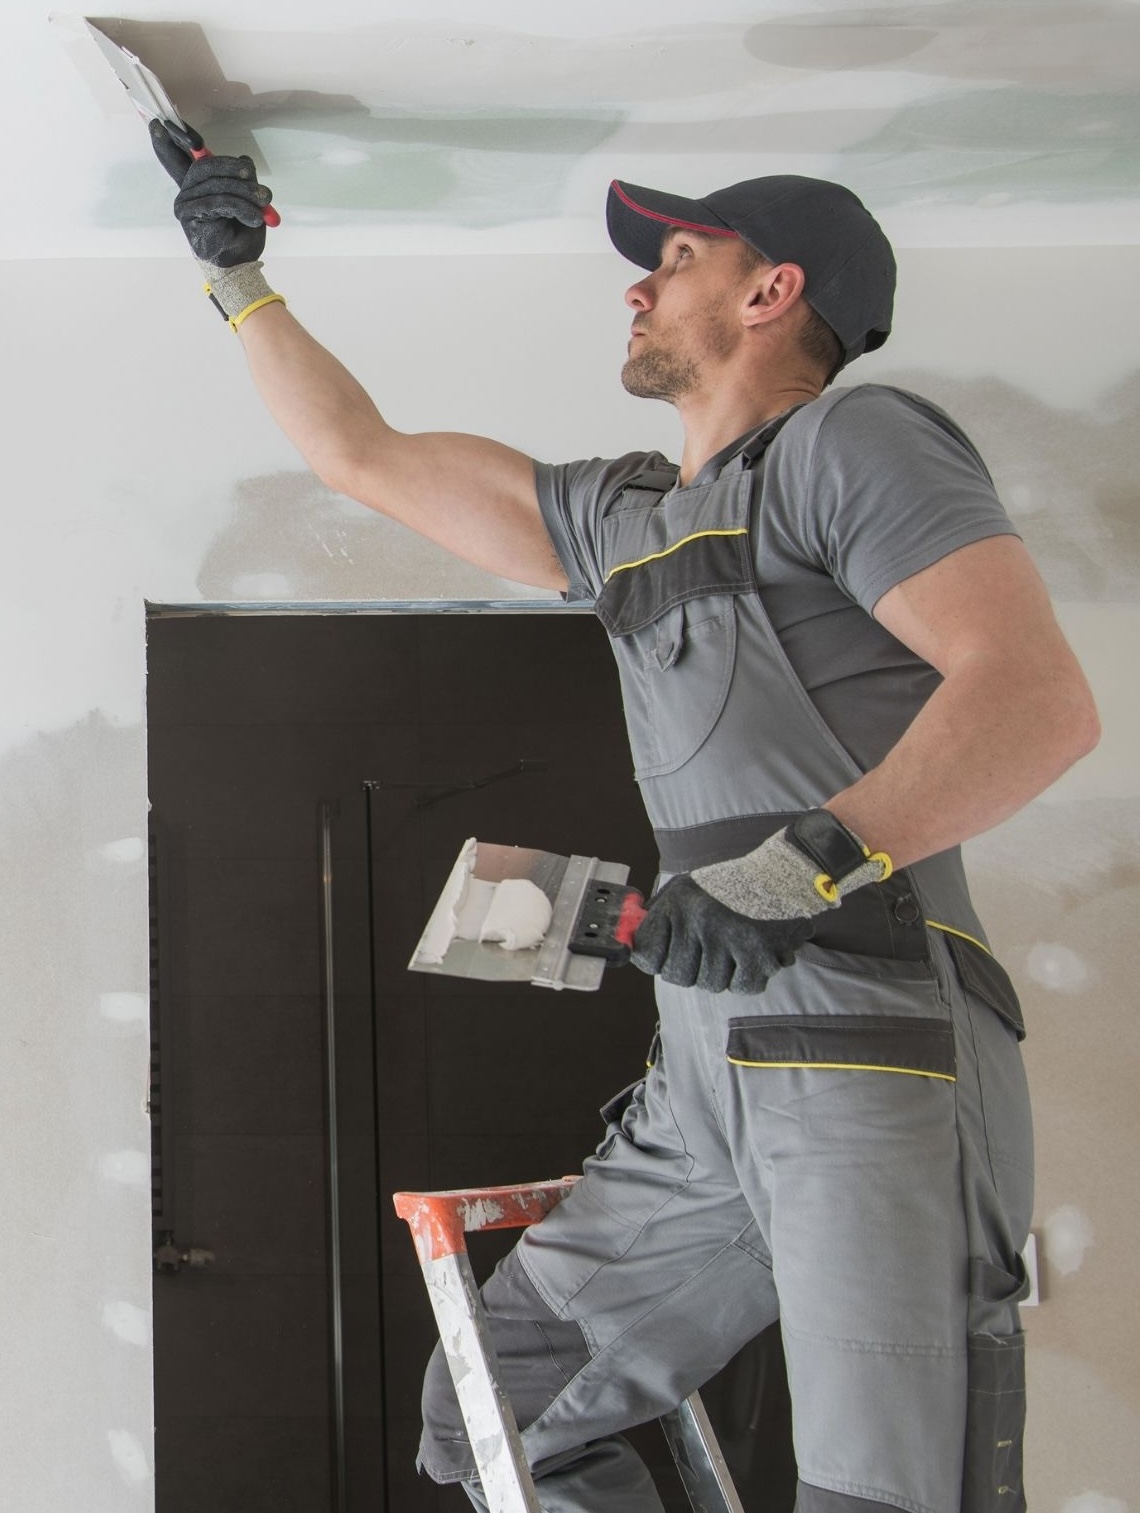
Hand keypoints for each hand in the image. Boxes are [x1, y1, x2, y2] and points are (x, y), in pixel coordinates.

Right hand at [150, 119, 271, 267]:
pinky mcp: (190, 216)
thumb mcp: (248, 199)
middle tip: (256, 181)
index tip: (158, 124)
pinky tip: (254, 218)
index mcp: (198, 185)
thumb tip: (244, 159)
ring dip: (245, 192)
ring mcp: (185, 203)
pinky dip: (241, 207)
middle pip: (206, 165)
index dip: (167, 141)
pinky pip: (218, 201)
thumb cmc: (242, 233)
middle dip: (235, 169)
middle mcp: (187, 191)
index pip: (178, 158)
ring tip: (263, 203)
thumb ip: (242, 179)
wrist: (241, 264)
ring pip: (216, 184)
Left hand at [630, 876, 814, 993]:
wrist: (783, 873)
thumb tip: (630, 945)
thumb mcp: (685, 889)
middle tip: (712, 949)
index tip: (671, 955)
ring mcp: (727, 936)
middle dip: (694, 969)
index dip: (659, 960)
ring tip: (736, 945)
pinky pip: (742, 987)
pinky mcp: (757, 952)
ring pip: (711, 985)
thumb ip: (657, 917)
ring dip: (725, 973)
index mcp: (676, 902)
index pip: (647, 954)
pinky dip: (749, 977)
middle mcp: (697, 918)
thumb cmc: (730, 886)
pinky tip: (754, 954)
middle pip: (678, 976)